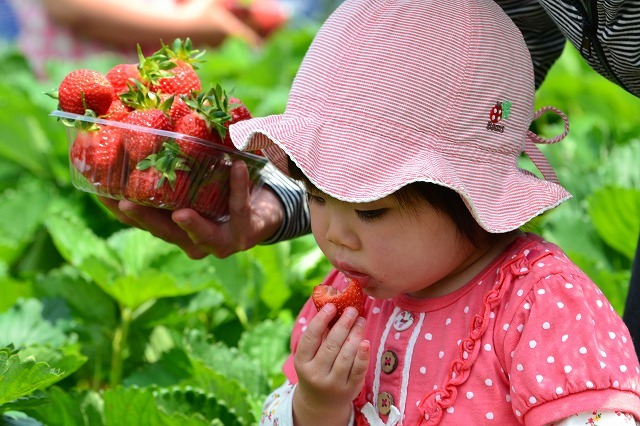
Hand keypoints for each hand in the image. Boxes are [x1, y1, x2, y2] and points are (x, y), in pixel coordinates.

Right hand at [99, 161, 283, 258]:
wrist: (260, 215)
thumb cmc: (217, 192)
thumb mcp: (192, 178)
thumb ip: (169, 161)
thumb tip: (136, 118)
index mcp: (170, 226)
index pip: (138, 220)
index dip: (117, 208)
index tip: (96, 189)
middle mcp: (189, 240)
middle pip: (162, 232)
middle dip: (144, 219)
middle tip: (124, 203)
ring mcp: (216, 242)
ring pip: (200, 235)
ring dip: (191, 224)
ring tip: (181, 213)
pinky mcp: (243, 232)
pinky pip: (238, 207)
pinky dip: (237, 188)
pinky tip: (236, 167)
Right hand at [292, 304, 369, 424]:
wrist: (321, 403)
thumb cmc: (316, 369)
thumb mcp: (309, 356)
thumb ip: (318, 336)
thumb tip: (332, 306)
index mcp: (302, 363)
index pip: (311, 338)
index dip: (321, 320)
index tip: (332, 306)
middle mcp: (316, 374)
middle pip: (331, 345)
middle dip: (343, 325)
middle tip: (352, 310)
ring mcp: (333, 384)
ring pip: (346, 356)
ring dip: (355, 335)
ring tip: (360, 320)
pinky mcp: (349, 390)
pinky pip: (358, 370)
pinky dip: (363, 355)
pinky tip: (366, 342)